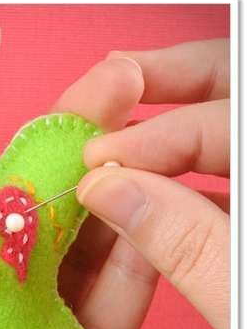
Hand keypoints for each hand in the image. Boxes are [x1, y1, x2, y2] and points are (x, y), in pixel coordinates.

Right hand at [76, 40, 229, 328]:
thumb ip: (184, 242)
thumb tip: (106, 188)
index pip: (233, 121)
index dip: (156, 133)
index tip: (96, 160)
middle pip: (239, 94)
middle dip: (170, 86)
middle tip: (108, 93)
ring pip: (232, 136)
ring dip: (171, 134)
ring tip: (115, 143)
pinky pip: (230, 183)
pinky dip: (187, 183)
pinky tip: (149, 197)